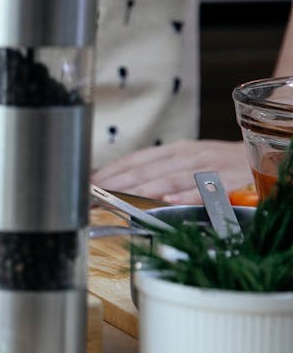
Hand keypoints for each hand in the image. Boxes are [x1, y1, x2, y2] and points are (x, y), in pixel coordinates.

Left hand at [92, 140, 250, 204]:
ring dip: (140, 190)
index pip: (135, 159)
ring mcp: (209, 167)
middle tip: (91, 198)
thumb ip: (156, 171)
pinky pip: (205, 190)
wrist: (266, 157)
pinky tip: (167, 201)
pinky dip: (186, 195)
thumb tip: (118, 183)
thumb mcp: (187, 162)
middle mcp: (189, 155)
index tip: (86, 185)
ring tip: (117, 200)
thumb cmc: (220, 165)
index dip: (110, 172)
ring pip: (169, 178)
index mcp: (175, 150)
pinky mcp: (230, 182)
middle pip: (147, 169)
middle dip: (116, 185)